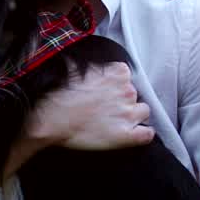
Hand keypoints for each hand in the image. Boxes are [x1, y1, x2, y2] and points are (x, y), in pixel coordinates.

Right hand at [26, 62, 154, 149]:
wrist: (52, 118)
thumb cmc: (60, 93)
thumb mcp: (76, 66)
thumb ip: (92, 65)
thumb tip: (90, 64)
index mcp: (118, 72)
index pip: (126, 76)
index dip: (117, 85)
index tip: (106, 91)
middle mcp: (127, 91)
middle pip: (134, 93)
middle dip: (123, 100)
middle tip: (106, 107)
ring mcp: (128, 113)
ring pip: (144, 111)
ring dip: (134, 115)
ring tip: (117, 121)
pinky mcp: (126, 135)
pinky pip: (147, 134)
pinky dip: (144, 134)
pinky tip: (133, 134)